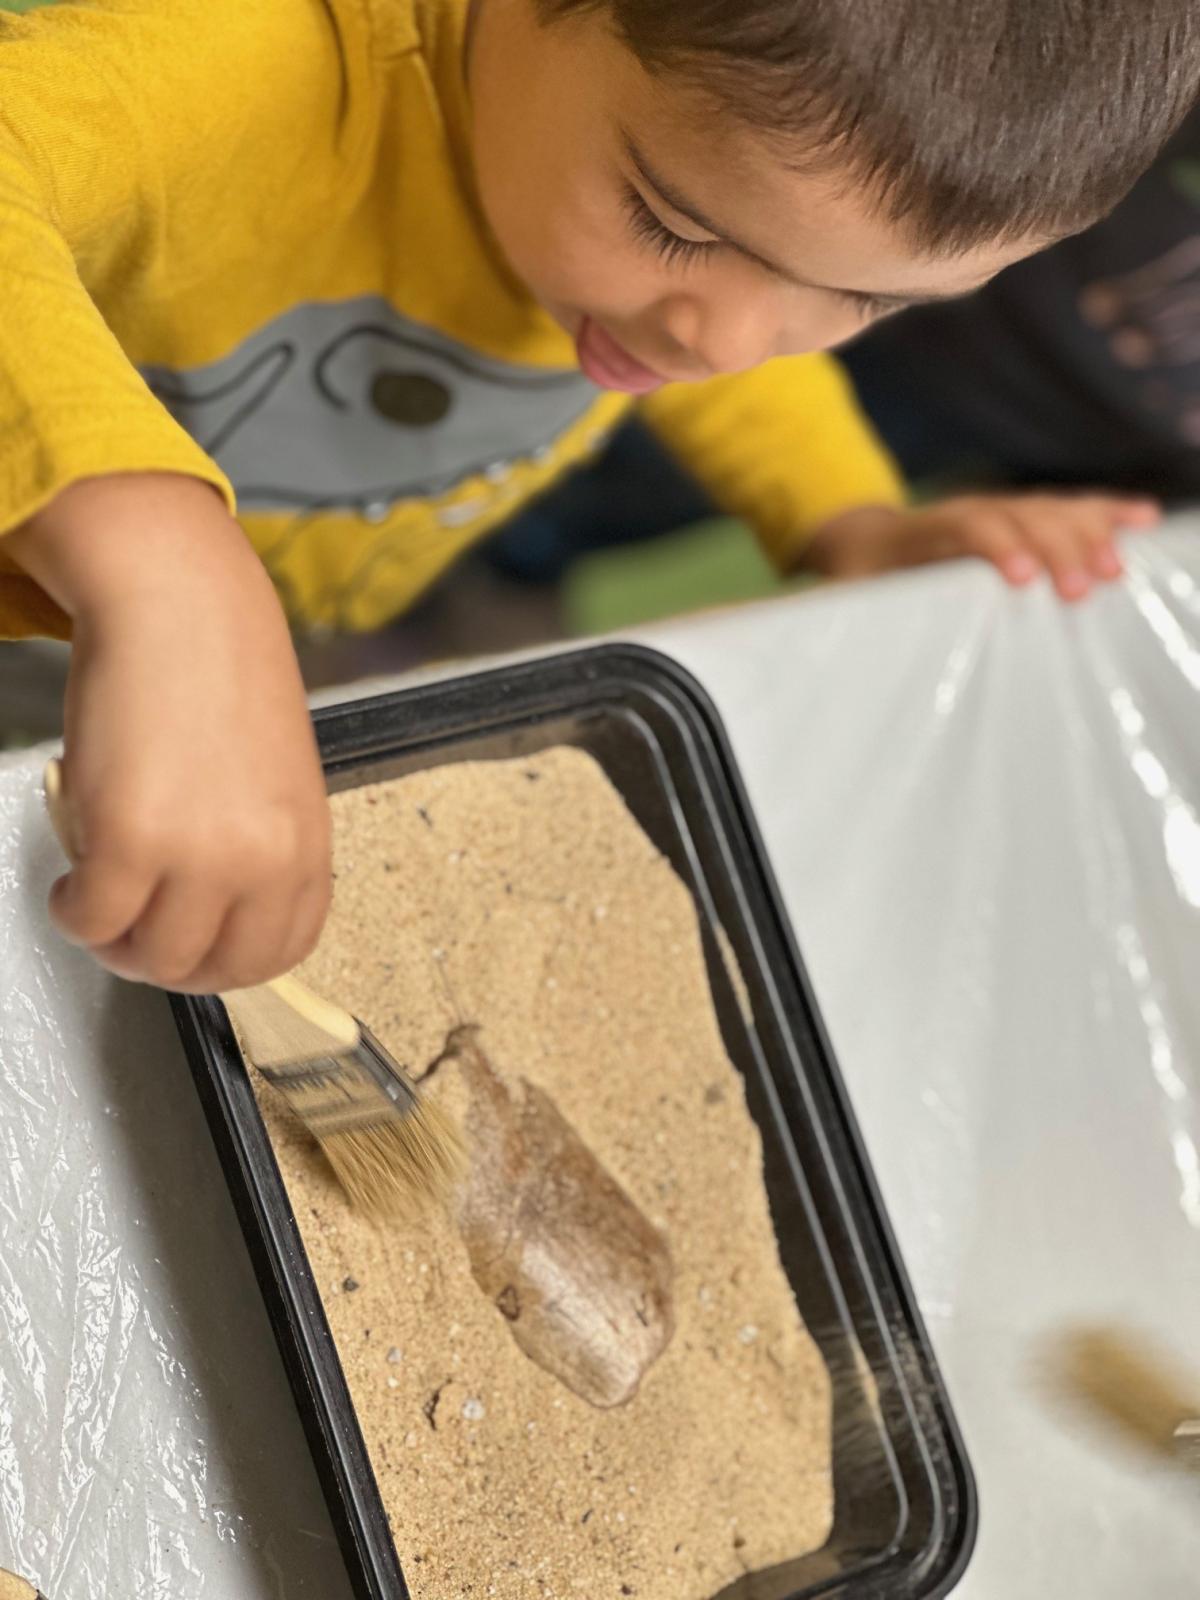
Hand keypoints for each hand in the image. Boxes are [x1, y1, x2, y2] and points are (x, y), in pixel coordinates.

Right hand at [10, 473, 330, 991]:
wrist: (178, 605)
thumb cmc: (220, 674)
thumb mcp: (273, 780)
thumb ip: (260, 849)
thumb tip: (220, 908)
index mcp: (306, 846)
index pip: (278, 953)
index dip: (224, 964)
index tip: (190, 948)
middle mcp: (263, 860)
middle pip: (211, 969)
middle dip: (162, 961)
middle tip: (130, 927)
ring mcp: (200, 854)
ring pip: (150, 957)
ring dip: (112, 940)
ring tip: (98, 898)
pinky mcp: (132, 838)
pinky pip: (92, 917)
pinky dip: (72, 911)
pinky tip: (71, 880)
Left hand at [804, 492, 1161, 600]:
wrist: (866, 541)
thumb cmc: (860, 580)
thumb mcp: (844, 598)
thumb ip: (845, 614)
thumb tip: (827, 638)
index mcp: (928, 530)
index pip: (970, 525)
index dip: (999, 546)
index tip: (1022, 579)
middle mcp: (973, 511)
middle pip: (1024, 516)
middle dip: (1056, 548)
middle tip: (1083, 591)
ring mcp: (1004, 509)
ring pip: (1054, 510)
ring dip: (1090, 534)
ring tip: (1118, 570)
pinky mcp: (1027, 519)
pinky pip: (1071, 510)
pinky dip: (1108, 513)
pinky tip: (1145, 520)